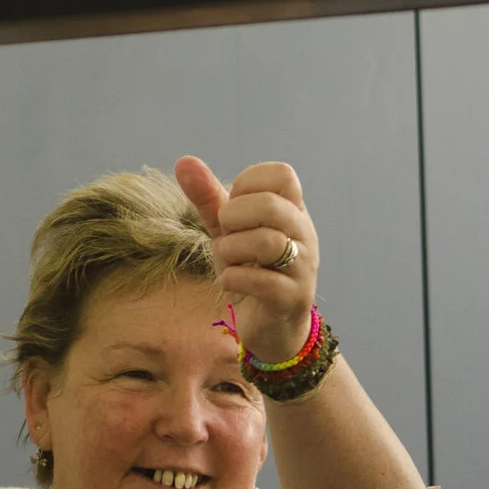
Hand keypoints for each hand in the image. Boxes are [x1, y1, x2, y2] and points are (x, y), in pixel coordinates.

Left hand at [175, 156, 319, 366]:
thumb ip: (209, 198)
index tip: (234, 206)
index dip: (248, 184)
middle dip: (235, 216)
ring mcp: (303, 268)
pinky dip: (234, 279)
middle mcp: (304, 236)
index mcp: (293, 212)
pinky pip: (264, 282)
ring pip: (268, 242)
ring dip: (232, 250)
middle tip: (227, 234)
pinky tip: (229, 283)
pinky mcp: (293, 299)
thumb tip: (184, 160)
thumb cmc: (251, 272)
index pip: (283, 174)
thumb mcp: (227, 232)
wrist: (268, 328)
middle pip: (273, 205)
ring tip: (228, 261)